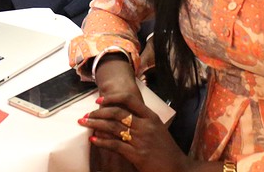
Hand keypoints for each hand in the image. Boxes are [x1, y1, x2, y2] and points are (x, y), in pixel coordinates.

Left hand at [81, 55, 190, 171]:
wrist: (179, 168)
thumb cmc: (167, 151)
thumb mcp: (158, 130)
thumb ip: (143, 122)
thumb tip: (121, 117)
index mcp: (151, 117)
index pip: (129, 100)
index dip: (112, 98)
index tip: (99, 101)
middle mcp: (145, 126)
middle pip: (117, 113)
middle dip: (98, 113)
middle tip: (86, 115)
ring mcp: (141, 140)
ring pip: (113, 127)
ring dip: (95, 124)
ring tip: (84, 123)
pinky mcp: (137, 155)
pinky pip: (114, 145)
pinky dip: (101, 141)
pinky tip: (93, 140)